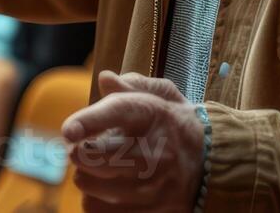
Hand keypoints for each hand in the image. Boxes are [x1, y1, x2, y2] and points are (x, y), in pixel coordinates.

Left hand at [62, 71, 204, 212]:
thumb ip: (132, 85)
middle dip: (78, 151)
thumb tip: (105, 79)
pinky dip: (93, 199)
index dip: (88, 122)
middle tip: (80, 148)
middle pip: (96, 156)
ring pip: (91, 185)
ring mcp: (152, 187)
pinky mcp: (150, 211)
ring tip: (96, 168)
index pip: (117, 113)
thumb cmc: (174, 124)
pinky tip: (104, 188)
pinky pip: (98, 210)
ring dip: (85, 176)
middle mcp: (155, 152)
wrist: (212, 163)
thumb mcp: (161, 95)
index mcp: (154, 114)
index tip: (68, 131)